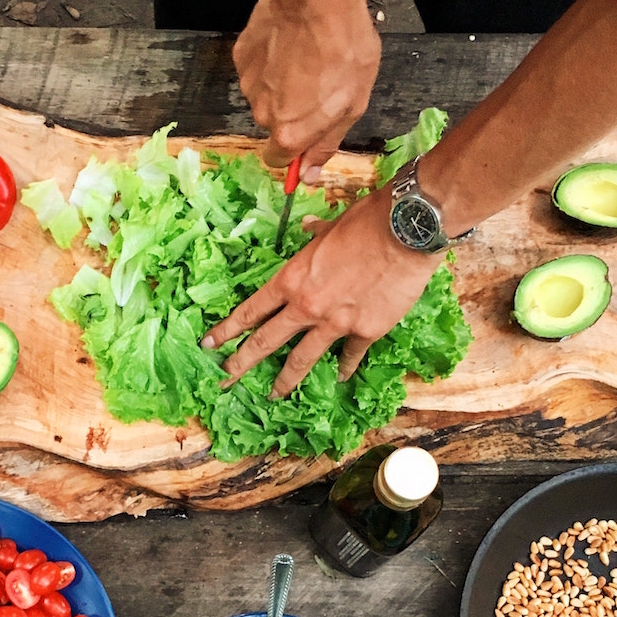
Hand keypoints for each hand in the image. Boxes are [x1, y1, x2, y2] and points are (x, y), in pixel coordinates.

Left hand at [202, 186, 440, 396]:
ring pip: (301, 359)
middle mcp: (307, 306)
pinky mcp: (365, 332)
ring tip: (274, 394)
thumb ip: (315, 236)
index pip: (251, 311)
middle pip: (266, 342)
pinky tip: (339, 376)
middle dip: (241, 363)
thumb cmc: (367, 221)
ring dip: (285, 380)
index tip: (209, 344)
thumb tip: (307, 229)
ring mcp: (335, 323)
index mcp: (292, 279)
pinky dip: (344, 367)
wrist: (407, 231)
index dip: (227, 330)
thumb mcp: (331, 226)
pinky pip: (349, 356)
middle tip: (225, 379)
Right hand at [232, 0, 379, 175]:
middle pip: (273, 125)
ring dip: (281, 84)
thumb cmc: (344, 51)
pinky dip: (270, 61)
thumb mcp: (352, 106)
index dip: (295, 149)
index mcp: (289, 133)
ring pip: (264, 95)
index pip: (278, 160)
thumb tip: (308, 175)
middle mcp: (262, 114)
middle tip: (317, 85)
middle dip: (292, 112)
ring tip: (305, 59)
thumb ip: (326, 144)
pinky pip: (256, 69)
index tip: (307, 134)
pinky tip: (290, 44)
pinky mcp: (241, 56)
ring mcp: (248, 84)